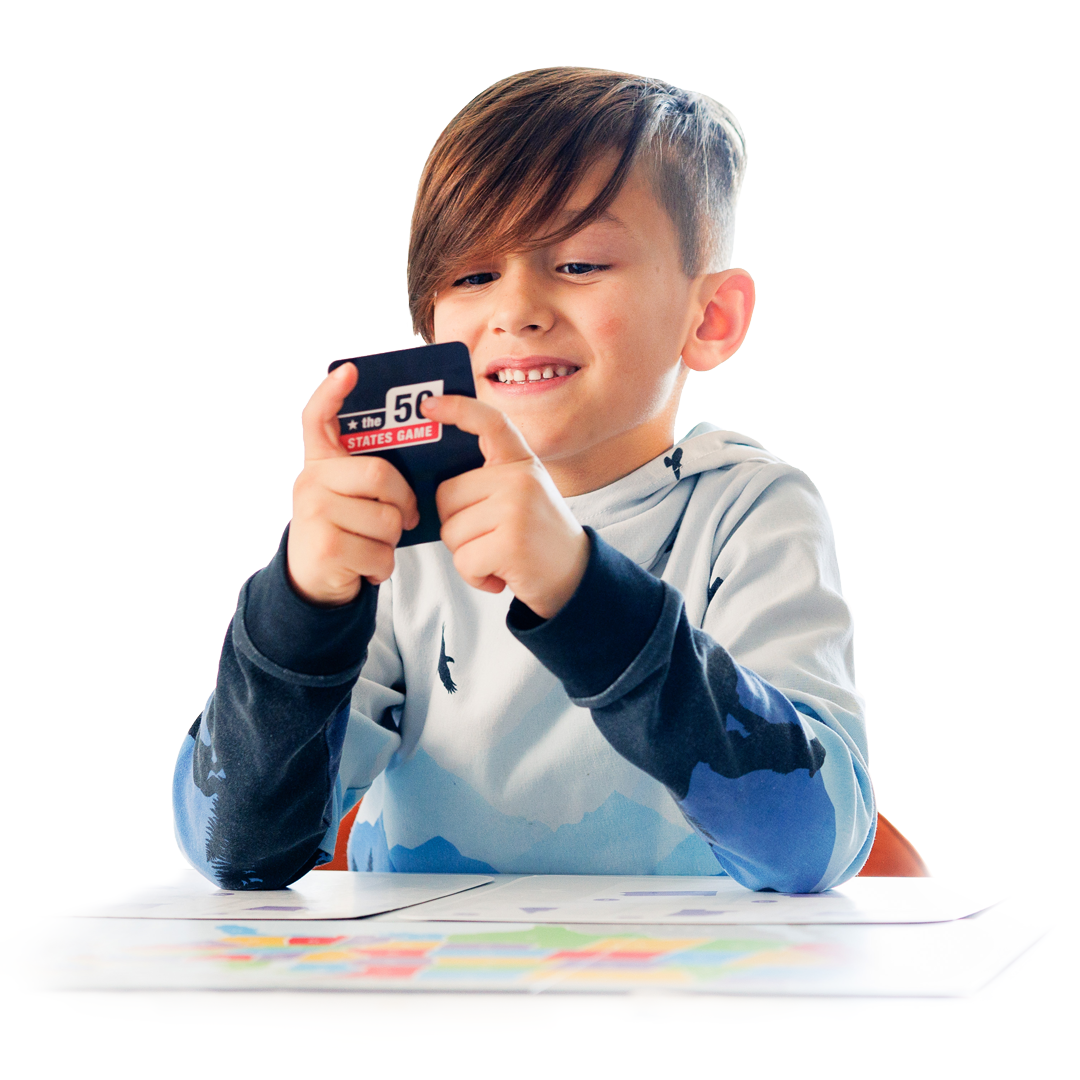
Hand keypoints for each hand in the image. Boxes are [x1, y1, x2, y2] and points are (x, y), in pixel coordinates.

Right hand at [287, 363, 419, 605]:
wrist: (313, 581)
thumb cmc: (345, 531)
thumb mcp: (348, 496)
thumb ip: (368, 474)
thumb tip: (423, 457)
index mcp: (319, 464)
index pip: (316, 418)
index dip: (331, 393)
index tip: (348, 370)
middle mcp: (309, 483)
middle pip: (380, 475)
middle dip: (402, 502)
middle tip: (403, 519)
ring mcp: (313, 514)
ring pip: (386, 520)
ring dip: (391, 541)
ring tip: (372, 545)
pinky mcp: (325, 548)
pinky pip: (380, 552)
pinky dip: (383, 566)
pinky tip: (365, 567)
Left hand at [421, 395, 589, 618]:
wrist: (575, 578)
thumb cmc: (535, 539)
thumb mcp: (522, 496)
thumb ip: (488, 483)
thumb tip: (432, 490)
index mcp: (521, 462)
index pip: (490, 422)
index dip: (457, 409)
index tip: (429, 405)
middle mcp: (521, 478)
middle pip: (446, 496)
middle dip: (456, 526)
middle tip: (489, 539)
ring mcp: (517, 508)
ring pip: (451, 532)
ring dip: (467, 555)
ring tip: (498, 557)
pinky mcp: (511, 543)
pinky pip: (463, 560)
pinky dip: (474, 576)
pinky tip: (499, 576)